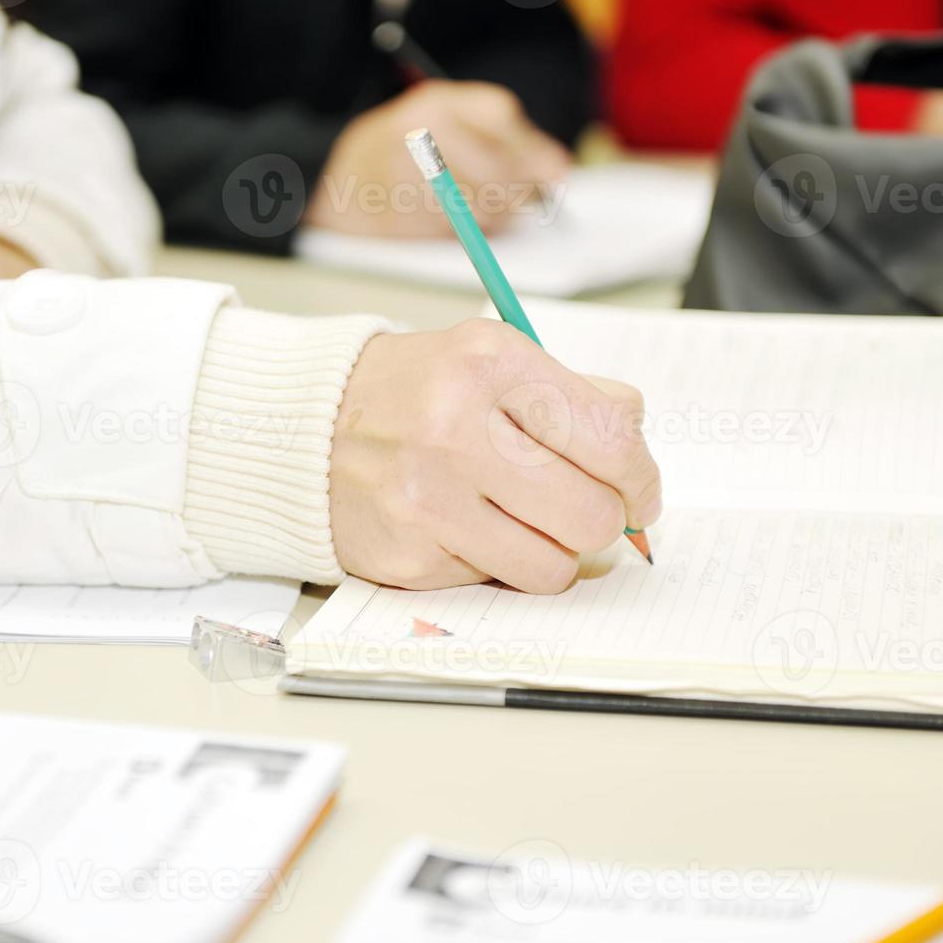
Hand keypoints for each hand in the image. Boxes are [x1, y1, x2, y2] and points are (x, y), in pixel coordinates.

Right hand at [305, 81, 571, 239]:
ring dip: (499, 215)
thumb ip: (501, 136)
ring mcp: (404, 179)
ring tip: (496, 213)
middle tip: (530, 202)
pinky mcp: (397, 218)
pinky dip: (471, 234)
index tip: (556, 172)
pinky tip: (467, 225)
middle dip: (520, 189)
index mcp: (434, 103)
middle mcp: (417, 135)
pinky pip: (455, 232)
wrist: (332, 181)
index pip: (500, 117)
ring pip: (480, 204)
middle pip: (495, 165)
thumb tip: (558, 170)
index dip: (533, 148)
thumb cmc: (401, 150)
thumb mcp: (443, 121)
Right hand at [330, 319, 662, 593]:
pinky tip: (464, 529)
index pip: (611, 440)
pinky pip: (496, 583)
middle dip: (600, 522)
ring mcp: (427, 499)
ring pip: (553, 566)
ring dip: (552, 552)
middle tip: (582, 512)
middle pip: (590, 514)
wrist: (301, 430)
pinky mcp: (407, 557)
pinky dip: (494, 564)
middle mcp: (456, 428)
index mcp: (490, 365)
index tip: (639, 493)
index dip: (641, 479)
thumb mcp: (490, 359)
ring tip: (522, 522)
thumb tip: (637, 448)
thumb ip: (572, 393)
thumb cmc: (412, 394)